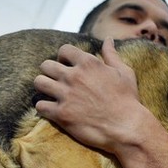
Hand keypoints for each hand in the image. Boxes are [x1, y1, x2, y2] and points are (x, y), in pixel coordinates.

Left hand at [33, 38, 150, 152]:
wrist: (126, 128)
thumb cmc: (127, 100)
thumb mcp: (124, 72)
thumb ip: (111, 55)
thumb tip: (108, 39)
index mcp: (88, 63)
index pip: (63, 50)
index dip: (64, 58)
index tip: (67, 67)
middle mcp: (74, 76)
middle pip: (46, 65)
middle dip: (50, 72)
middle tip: (57, 82)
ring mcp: (66, 95)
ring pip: (39, 83)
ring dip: (44, 88)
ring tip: (51, 94)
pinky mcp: (62, 114)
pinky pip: (40, 106)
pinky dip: (44, 108)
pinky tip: (52, 110)